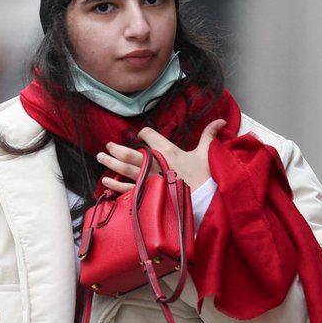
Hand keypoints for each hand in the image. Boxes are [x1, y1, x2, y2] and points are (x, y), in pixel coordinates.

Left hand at [96, 119, 225, 192]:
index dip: (143, 134)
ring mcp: (148, 180)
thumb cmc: (206, 177)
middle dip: (117, 149)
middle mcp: (154, 164)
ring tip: (100, 156)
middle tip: (108, 146)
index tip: (140, 135)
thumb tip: (221, 121)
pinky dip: (114, 185)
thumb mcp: (207, 154)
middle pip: (130, 154)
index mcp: (166, 151)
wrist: (205, 201)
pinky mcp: (146, 194)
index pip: (149, 136)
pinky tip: (105, 180)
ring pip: (125, 170)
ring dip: (110, 163)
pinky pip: (126, 188)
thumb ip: (209, 136)